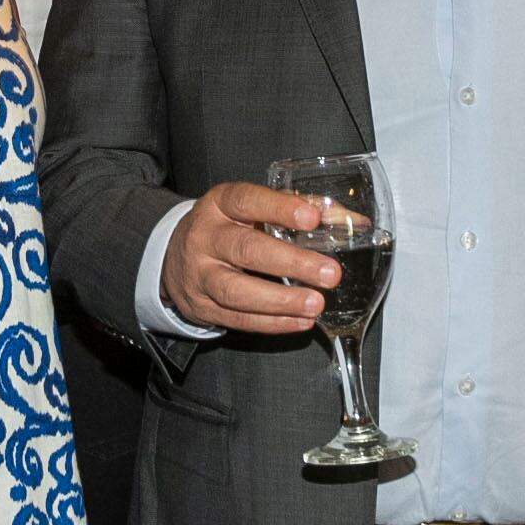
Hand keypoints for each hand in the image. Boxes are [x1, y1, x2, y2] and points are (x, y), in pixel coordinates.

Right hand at [162, 184, 345, 335]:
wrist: (174, 258)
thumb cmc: (228, 228)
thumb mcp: (254, 210)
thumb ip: (301, 209)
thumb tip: (349, 220)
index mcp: (220, 204)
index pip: (247, 201)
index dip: (280, 209)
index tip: (312, 219)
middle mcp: (206, 238)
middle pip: (245, 250)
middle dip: (290, 262)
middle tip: (328, 273)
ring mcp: (200, 275)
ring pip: (236, 291)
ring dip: (280, 301)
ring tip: (316, 304)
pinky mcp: (202, 307)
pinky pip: (238, 319)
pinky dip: (272, 323)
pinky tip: (300, 321)